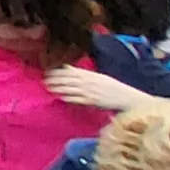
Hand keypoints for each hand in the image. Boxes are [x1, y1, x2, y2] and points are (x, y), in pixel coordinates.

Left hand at [42, 66, 156, 113]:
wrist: (126, 97)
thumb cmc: (112, 88)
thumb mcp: (98, 77)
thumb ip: (83, 73)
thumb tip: (67, 68)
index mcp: (90, 74)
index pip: (70, 71)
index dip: (58, 72)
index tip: (47, 72)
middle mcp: (88, 81)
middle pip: (67, 79)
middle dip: (55, 80)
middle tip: (44, 81)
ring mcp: (89, 91)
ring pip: (70, 88)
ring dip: (58, 88)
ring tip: (48, 88)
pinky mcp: (92, 101)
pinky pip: (77, 99)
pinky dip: (68, 97)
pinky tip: (60, 97)